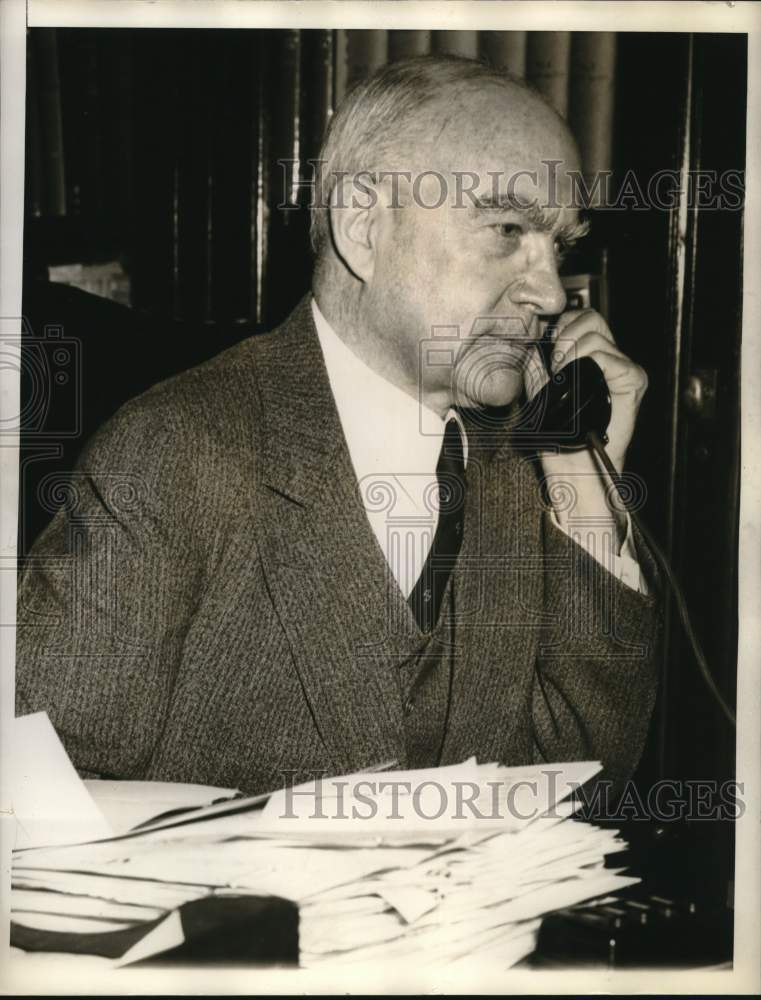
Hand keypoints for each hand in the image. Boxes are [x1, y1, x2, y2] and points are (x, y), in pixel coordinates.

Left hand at [547, 308, 647, 471]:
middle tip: (556, 364)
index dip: (561, 326)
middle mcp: (609, 357)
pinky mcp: (634, 380)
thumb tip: (531, 338)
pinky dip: (592, 364)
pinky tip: (583, 383)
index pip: (580, 317)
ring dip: (574, 354)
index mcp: (589, 355)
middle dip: (566, 335)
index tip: (548, 349)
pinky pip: (610, 357)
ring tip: (565, 378)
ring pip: (597, 336)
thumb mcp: (540, 387)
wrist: (574, 462)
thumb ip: (537, 360)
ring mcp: (623, 367)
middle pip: (592, 318)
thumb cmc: (559, 431)